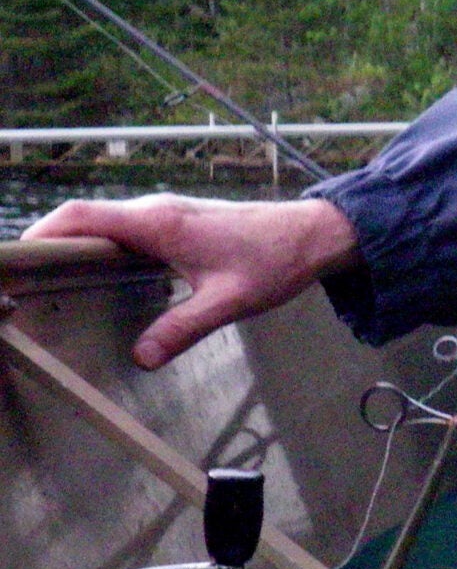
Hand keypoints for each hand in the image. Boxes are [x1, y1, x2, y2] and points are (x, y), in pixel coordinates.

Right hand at [23, 196, 359, 370]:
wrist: (314, 234)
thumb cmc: (276, 260)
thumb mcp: (229, 300)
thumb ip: (183, 328)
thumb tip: (142, 357)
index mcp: (157, 222)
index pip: (79, 217)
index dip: (41, 234)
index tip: (14, 262)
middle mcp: (153, 211)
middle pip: (80, 220)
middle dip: (46, 247)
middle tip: (21, 287)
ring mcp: (163, 215)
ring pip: (101, 225)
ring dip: (72, 248)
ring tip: (46, 287)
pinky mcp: (173, 224)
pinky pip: (122, 231)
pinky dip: (98, 249)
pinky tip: (95, 281)